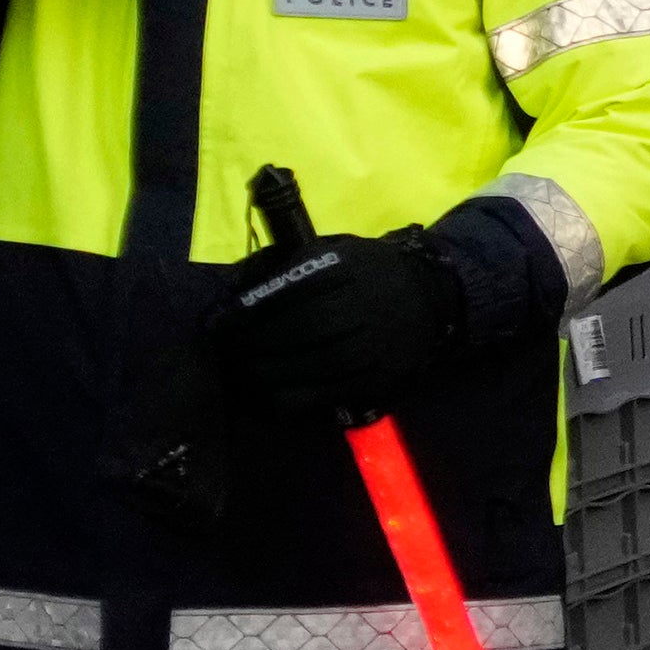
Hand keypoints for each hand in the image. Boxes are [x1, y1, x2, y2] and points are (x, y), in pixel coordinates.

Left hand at [213, 227, 464, 421]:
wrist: (432, 299)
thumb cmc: (371, 272)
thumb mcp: (338, 252)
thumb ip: (294, 265)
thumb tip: (240, 286)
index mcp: (347, 273)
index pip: (285, 295)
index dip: (246, 312)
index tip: (218, 323)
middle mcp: (359, 310)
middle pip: (292, 332)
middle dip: (249, 345)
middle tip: (223, 351)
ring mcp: (368, 349)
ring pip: (305, 367)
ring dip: (262, 372)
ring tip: (238, 371)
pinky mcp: (373, 380)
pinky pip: (321, 395)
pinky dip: (286, 397)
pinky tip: (266, 392)